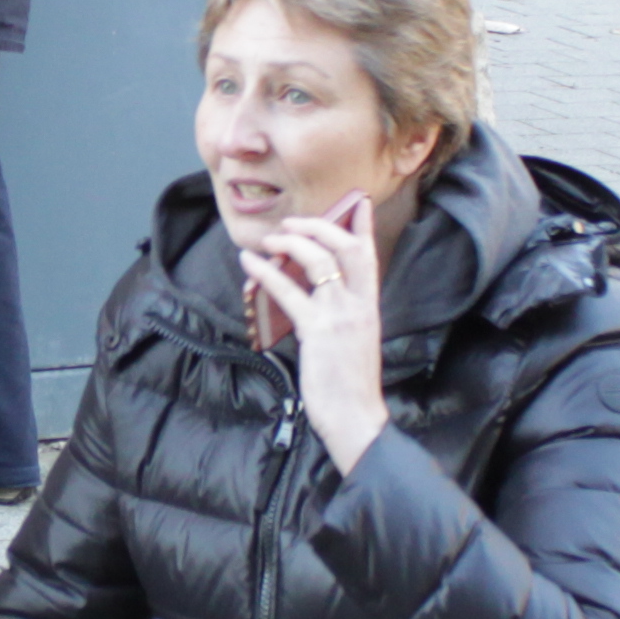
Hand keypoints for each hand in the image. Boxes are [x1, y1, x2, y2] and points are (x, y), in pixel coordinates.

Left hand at [241, 190, 390, 473]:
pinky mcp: (317, 330)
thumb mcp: (355, 343)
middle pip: (346, 248)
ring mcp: (340, 315)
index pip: (369, 256)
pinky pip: (289, 290)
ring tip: (272, 238)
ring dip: (292, 242)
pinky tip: (250, 262)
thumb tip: (315, 296)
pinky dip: (266, 272)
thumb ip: (343, 316)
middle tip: (293, 222)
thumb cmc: (351, 386)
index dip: (362, 226)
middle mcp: (359, 305)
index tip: (356, 202)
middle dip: (319, 226)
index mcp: (370, 307)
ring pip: (319, 260)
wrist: (356, 417)